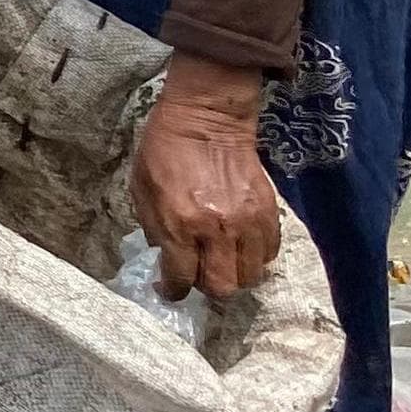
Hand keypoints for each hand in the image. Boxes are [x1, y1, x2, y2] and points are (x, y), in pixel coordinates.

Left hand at [133, 55, 282, 301]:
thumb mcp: (141, 189)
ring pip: (249, 276)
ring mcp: (247, 222)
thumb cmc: (164, 151)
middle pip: (222, 287)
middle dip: (205, 287)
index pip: (180, 278)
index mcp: (180, 223)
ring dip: (232, 274)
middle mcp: (216, 229)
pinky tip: (239, 245)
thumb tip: (165, 258)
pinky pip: (269, 253)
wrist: (206, 120)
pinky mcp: (269, 212)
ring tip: (219, 261)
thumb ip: (154, 228)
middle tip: (197, 274)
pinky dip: (254, 257)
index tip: (168, 288)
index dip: (172, 290)